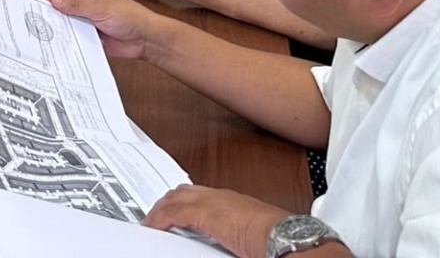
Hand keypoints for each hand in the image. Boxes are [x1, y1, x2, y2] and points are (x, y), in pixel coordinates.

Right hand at [42, 0, 165, 60]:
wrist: (144, 39)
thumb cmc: (129, 16)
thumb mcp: (100, 7)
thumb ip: (75, 4)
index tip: (44, 8)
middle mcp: (82, 4)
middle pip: (58, 5)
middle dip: (51, 13)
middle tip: (44, 22)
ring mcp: (85, 19)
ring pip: (64, 22)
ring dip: (60, 27)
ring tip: (53, 34)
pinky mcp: (88, 34)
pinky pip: (72, 36)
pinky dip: (68, 39)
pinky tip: (64, 43)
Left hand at [143, 185, 290, 257]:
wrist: (287, 238)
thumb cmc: (279, 239)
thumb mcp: (250, 234)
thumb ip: (235, 235)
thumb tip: (232, 246)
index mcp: (233, 201)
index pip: (201, 195)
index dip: (185, 201)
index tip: (175, 211)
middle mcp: (221, 197)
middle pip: (184, 192)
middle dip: (168, 202)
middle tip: (156, 215)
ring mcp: (213, 202)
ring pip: (176, 198)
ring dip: (161, 209)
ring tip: (151, 221)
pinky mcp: (207, 214)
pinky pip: (174, 214)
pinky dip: (160, 219)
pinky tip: (153, 226)